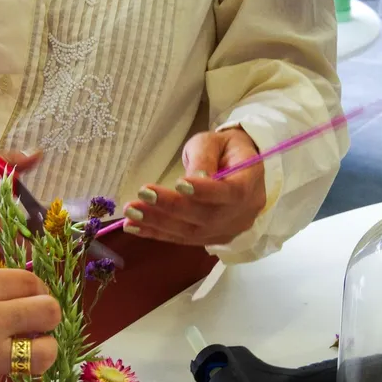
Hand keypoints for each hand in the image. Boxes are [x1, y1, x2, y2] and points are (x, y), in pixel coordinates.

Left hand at [121, 129, 265, 246]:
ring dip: (158, 223)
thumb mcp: (214, 142)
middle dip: (172, 207)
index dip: (205, 192)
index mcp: (250, 183)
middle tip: (142, 195)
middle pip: (206, 216)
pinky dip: (156, 233)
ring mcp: (227, 230)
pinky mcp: (211, 239)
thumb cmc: (224, 150)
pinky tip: (133, 227)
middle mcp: (242, 213)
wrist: (238, 170)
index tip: (179, 183)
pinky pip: (182, 239)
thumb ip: (203, 158)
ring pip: (192, 232)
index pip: (231, 192)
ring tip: (131, 213)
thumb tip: (192, 179)